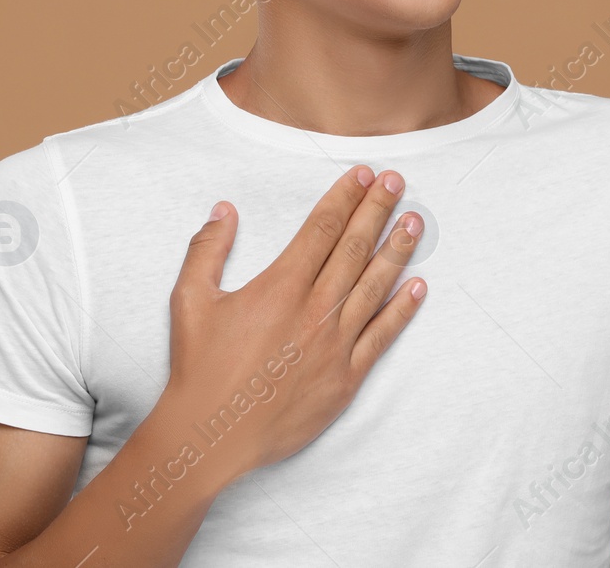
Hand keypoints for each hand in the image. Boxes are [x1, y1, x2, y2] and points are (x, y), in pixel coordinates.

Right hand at [158, 165, 424, 478]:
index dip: (346, 198)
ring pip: (375, 286)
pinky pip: (381, 337)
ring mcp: (334, 344)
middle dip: (377, 210)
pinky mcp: (345, 378)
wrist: (210, 435)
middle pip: (354, 249)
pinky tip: (419, 287)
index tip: (365, 175)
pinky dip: (402, 310)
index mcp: (280, 287)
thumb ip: (207, 249)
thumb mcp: (190, 300)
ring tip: (415, 221)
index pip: (322, 229)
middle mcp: (314, 310)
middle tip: (397, 181)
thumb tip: (224, 209)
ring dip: (397, 250)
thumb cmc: (199, 368)